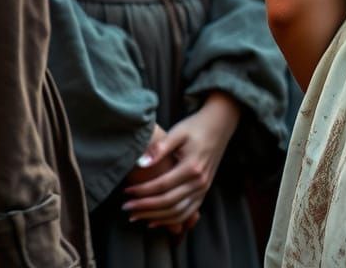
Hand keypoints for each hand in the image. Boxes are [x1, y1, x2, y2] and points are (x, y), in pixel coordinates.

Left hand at [122, 94, 240, 229]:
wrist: (220, 124)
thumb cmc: (196, 126)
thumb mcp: (178, 132)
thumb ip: (160, 148)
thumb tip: (140, 164)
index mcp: (192, 166)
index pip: (162, 186)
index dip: (142, 191)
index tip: (126, 191)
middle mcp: (200, 181)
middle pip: (168, 202)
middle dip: (144, 207)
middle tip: (126, 207)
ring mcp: (204, 187)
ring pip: (177, 212)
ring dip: (155, 217)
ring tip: (136, 216)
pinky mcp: (204, 190)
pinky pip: (188, 212)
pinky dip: (171, 220)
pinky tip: (155, 221)